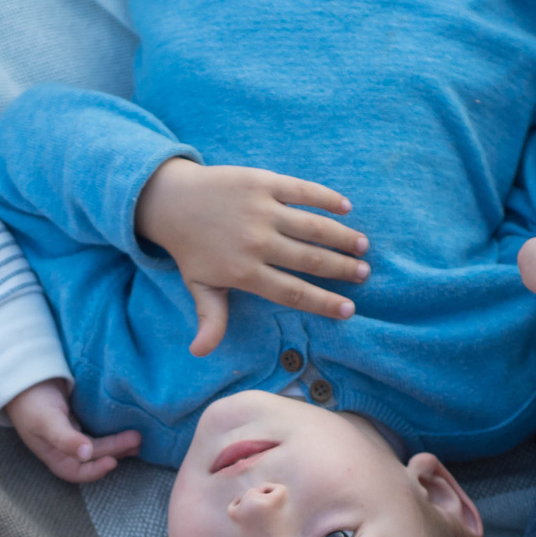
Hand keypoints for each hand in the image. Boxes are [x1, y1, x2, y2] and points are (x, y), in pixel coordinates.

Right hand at [3, 379, 140, 482]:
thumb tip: (87, 454)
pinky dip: (113, 428)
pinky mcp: (81, 416)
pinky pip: (100, 427)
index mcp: (52, 453)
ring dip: (118, 442)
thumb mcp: (45, 421)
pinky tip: (127, 423)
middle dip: (115, 449)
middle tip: (136, 439)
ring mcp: (73, 431)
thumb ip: (65, 439)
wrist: (24, 370)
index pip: (76, 472)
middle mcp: (64, 446)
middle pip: (94, 454)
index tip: (113, 461)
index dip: (95, 471)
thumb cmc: (30, 400)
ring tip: (138, 437)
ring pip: (99, 442)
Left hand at [134, 157, 369, 354]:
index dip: (323, 302)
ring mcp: (261, 210)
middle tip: (363, 274)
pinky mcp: (262, 182)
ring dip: (342, 237)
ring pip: (312, 227)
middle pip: (310, 260)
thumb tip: (200, 354)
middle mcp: (256, 243)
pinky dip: (326, 198)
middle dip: (341, 269)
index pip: (292, 292)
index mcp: (244, 272)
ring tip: (362, 246)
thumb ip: (210, 320)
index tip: (349, 310)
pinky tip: (346, 207)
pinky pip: (301, 191)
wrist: (172, 200)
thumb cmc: (190, 249)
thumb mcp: (199, 287)